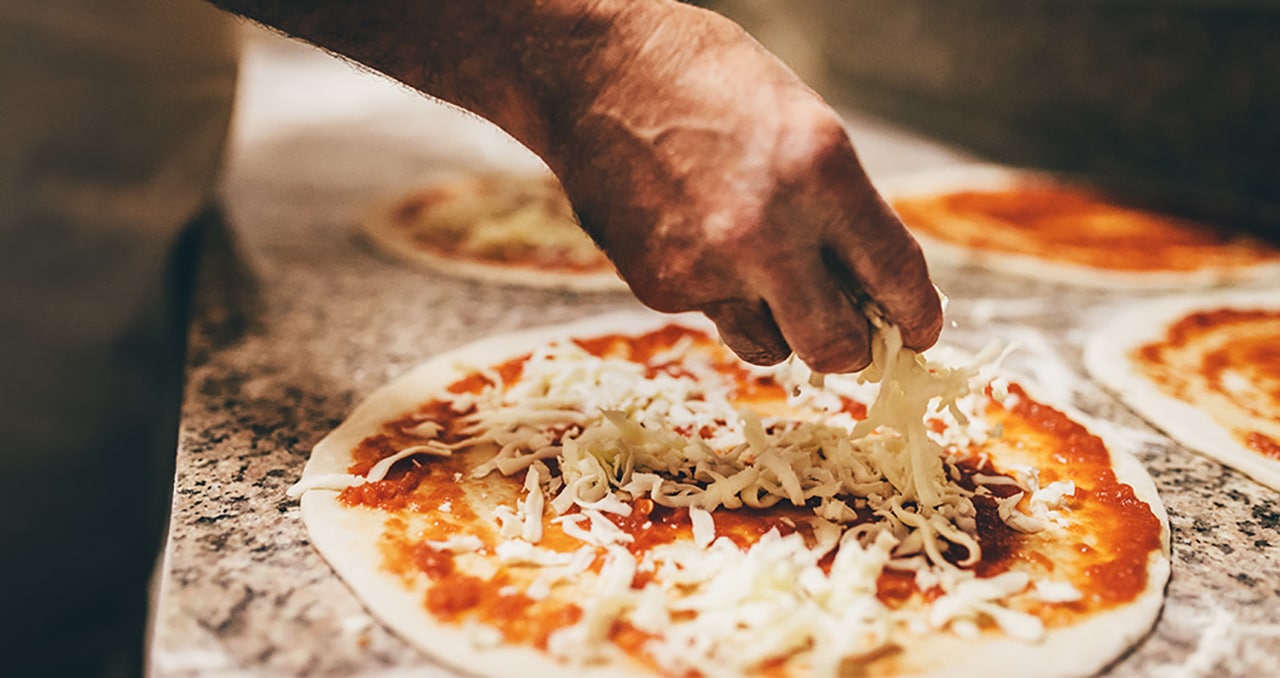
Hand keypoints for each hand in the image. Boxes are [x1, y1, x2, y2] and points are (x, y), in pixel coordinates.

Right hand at [545, 3, 941, 371]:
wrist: (594, 73)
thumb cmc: (707, 82)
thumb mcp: (802, 124)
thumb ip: (840, 206)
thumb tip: (866, 285)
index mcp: (822, 173)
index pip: (895, 276)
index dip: (917, 315)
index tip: (919, 330)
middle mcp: (769, 232)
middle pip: (835, 348)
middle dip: (853, 349)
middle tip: (850, 332)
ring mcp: (708, 267)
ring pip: (772, 348)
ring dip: (783, 326)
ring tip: (761, 271)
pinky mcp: (660, 286)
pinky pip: (714, 316)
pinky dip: (720, 293)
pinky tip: (697, 237)